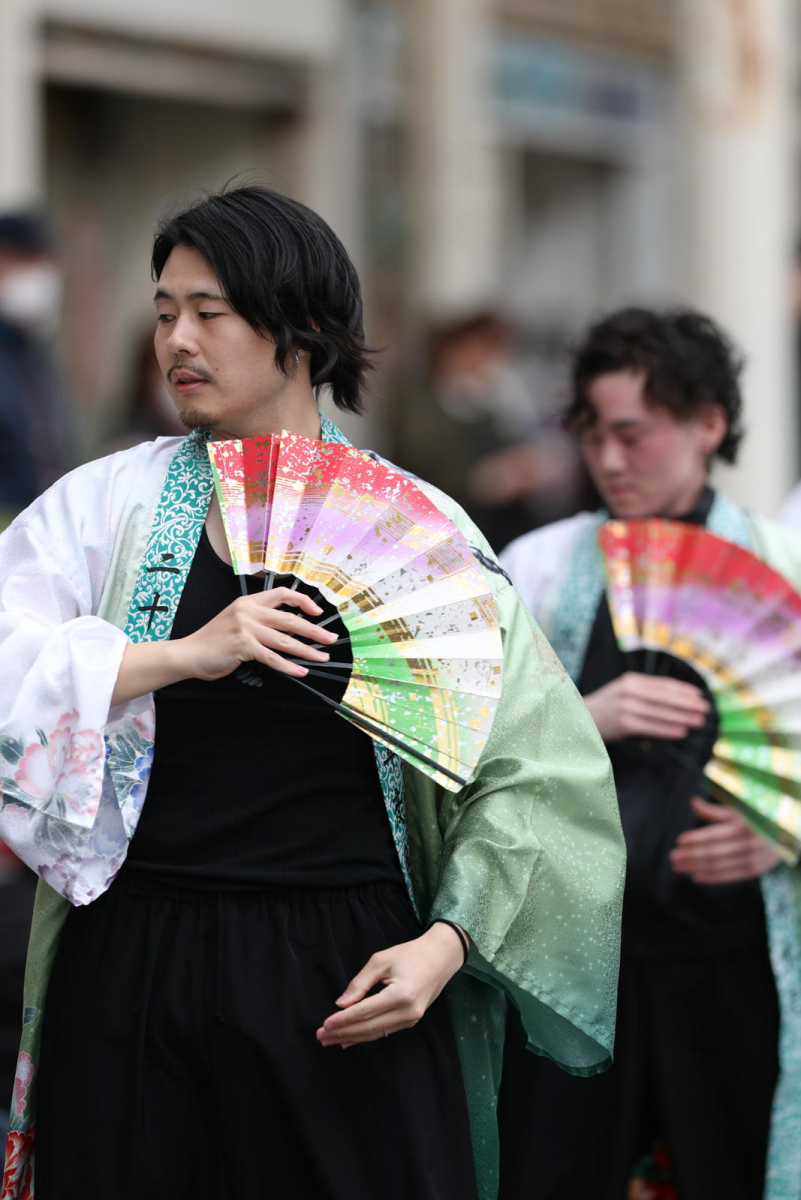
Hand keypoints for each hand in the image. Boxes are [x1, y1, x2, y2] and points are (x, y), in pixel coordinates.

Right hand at [175, 587, 336, 681]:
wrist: (190, 653)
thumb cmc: (213, 641)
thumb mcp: (236, 621)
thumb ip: (258, 621)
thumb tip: (288, 631)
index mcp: (248, 602)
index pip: (282, 594)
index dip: (303, 602)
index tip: (317, 612)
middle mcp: (249, 611)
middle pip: (290, 619)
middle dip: (314, 631)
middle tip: (330, 639)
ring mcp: (246, 628)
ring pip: (285, 640)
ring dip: (307, 651)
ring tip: (320, 658)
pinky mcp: (243, 646)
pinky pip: (272, 657)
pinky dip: (289, 666)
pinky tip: (299, 671)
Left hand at [316, 923, 467, 1048]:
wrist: (441, 958)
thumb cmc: (410, 954)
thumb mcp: (382, 960)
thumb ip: (360, 982)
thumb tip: (341, 1003)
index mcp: (400, 995)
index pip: (364, 1012)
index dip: (343, 1020)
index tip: (324, 1025)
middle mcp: (407, 1012)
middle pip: (368, 1027)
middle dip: (342, 1033)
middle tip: (321, 1036)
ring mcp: (411, 1019)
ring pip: (375, 1033)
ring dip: (351, 1038)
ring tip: (330, 1040)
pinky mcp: (411, 1021)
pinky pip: (384, 1031)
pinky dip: (365, 1035)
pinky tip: (350, 1039)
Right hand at [584, 672, 708, 742]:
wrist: (578, 719)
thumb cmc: (607, 707)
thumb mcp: (624, 693)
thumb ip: (646, 693)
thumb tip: (677, 699)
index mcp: (631, 680)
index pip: (664, 684)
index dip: (684, 690)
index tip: (699, 696)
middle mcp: (629, 691)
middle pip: (666, 697)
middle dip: (688, 703)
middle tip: (705, 709)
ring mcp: (626, 707)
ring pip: (661, 712)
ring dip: (683, 717)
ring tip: (698, 722)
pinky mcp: (624, 723)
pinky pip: (652, 727)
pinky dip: (668, 729)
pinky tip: (681, 732)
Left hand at [669, 796, 781, 883]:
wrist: (786, 834)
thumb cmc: (756, 818)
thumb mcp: (738, 810)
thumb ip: (715, 811)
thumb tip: (692, 802)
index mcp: (743, 825)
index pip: (714, 834)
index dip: (696, 838)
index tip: (679, 841)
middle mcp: (748, 843)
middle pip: (714, 852)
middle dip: (691, 855)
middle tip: (673, 857)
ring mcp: (753, 858)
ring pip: (719, 865)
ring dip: (696, 867)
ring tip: (679, 866)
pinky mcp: (755, 870)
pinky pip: (730, 876)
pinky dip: (712, 877)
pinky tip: (696, 876)